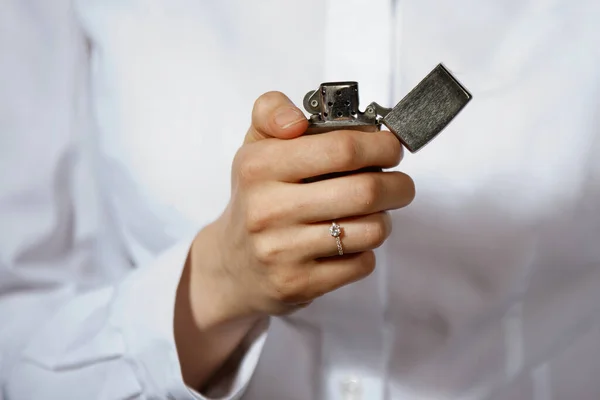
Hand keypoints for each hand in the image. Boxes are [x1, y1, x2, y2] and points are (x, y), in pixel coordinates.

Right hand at [195, 91, 414, 320]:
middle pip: (365, 191)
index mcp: (259, 166)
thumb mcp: (254, 147)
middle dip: (399, 185)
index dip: (381, 147)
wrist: (233, 265)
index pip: (342, 149)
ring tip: (372, 214)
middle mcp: (267, 209)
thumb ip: (272, 112)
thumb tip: (295, 119)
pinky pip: (361, 263)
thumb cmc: (256, 198)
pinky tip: (350, 243)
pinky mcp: (298, 283)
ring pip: (370, 230)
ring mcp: (282, 250)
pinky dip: (367, 251)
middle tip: (400, 184)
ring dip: (384, 220)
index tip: (391, 148)